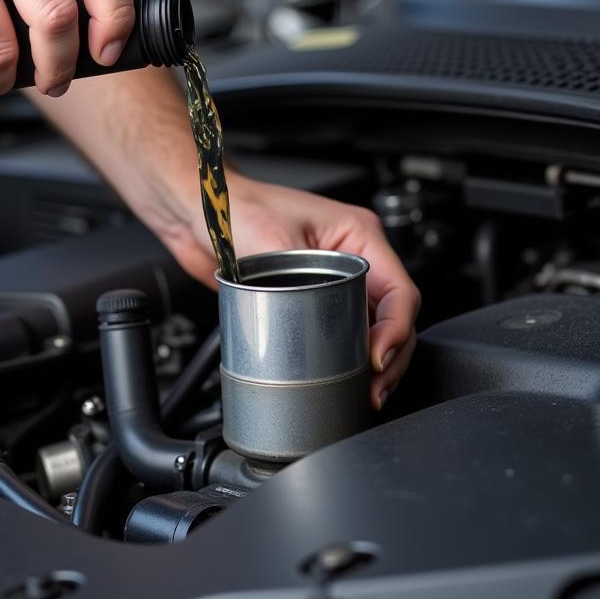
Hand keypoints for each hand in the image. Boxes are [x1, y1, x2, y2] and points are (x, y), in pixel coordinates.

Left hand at [161, 174, 420, 409]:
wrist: (201, 210)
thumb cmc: (235, 207)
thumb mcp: (271, 240)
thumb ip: (294, 276)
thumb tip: (312, 320)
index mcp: (358, 234)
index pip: (398, 290)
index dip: (397, 329)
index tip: (378, 358)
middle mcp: (352, 257)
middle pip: (392, 316)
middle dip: (391, 355)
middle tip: (376, 387)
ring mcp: (333, 279)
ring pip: (372, 328)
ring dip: (374, 362)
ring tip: (367, 391)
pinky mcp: (311, 298)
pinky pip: (342, 332)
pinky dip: (350, 357)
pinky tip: (346, 377)